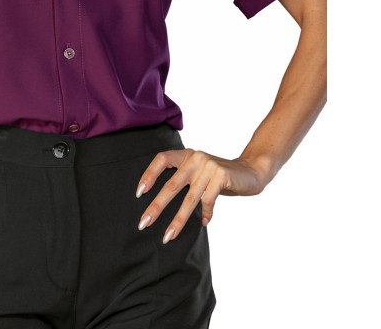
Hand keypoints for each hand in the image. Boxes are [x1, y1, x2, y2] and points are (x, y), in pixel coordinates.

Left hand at [135, 149, 269, 243]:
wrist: (250, 172)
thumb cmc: (219, 177)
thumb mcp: (199, 173)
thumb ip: (184, 181)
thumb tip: (159, 203)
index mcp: (186, 155)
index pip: (162, 159)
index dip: (149, 174)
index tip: (139, 193)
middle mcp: (195, 158)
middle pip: (171, 185)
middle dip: (157, 206)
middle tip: (144, 223)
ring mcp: (208, 166)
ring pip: (189, 198)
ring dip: (178, 220)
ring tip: (168, 236)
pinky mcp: (221, 176)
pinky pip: (207, 201)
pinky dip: (205, 214)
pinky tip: (204, 222)